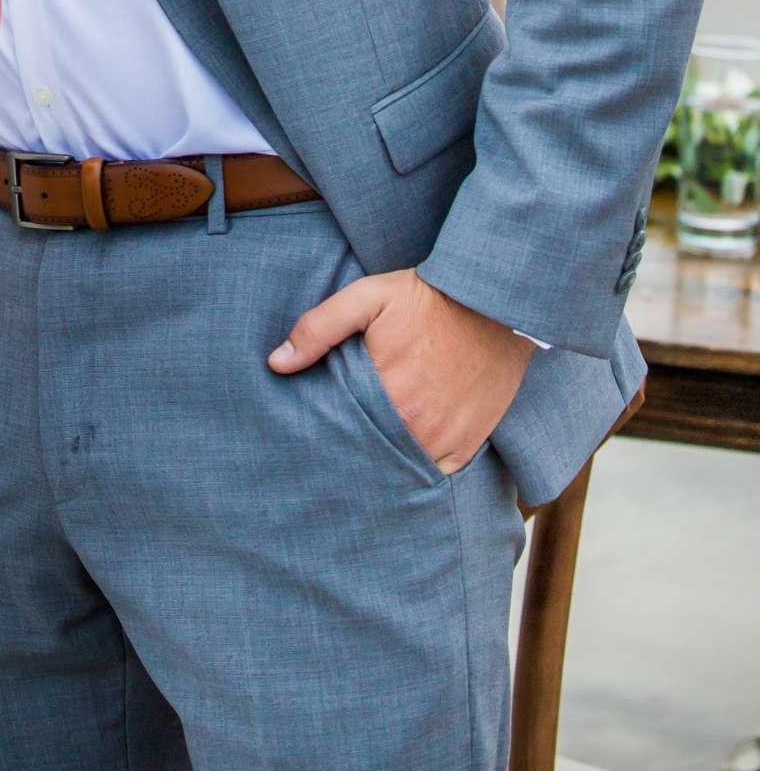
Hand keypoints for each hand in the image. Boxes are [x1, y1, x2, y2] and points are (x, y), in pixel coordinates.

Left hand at [268, 266, 532, 474]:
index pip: (342, 431)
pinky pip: (435, 473)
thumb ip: (319, 328)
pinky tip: (402, 453)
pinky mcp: (468, 445)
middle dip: (352, 449)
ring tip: (365, 450)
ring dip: (384, 460)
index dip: (327, 431)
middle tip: (335, 445)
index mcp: (387, 396)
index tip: (313, 431)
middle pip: (371, 453)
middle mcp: (418, 427)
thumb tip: (277, 363)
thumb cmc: (426, 298)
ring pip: (401, 466)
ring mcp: (446, 440)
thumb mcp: (368, 297)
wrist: (492, 302)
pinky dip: (418, 466)